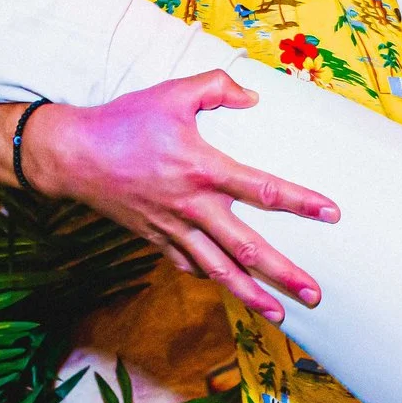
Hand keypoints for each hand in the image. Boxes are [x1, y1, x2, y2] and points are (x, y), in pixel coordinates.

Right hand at [23, 72, 337, 323]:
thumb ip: (215, 87)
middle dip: (283, 273)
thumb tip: (252, 97)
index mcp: (202, 170)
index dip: (299, 202)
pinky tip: (227, 286)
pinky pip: (188, 264)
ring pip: (218, 269)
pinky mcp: (154, 238)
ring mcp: (172, 228)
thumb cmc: (122, 121)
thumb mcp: (172, 93)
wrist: (70, 156)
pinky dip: (209, 277)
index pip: (262, 190)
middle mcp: (192, 207)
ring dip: (250, 294)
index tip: (331, 213)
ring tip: (278, 314)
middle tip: (315, 294)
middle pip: (246, 248)